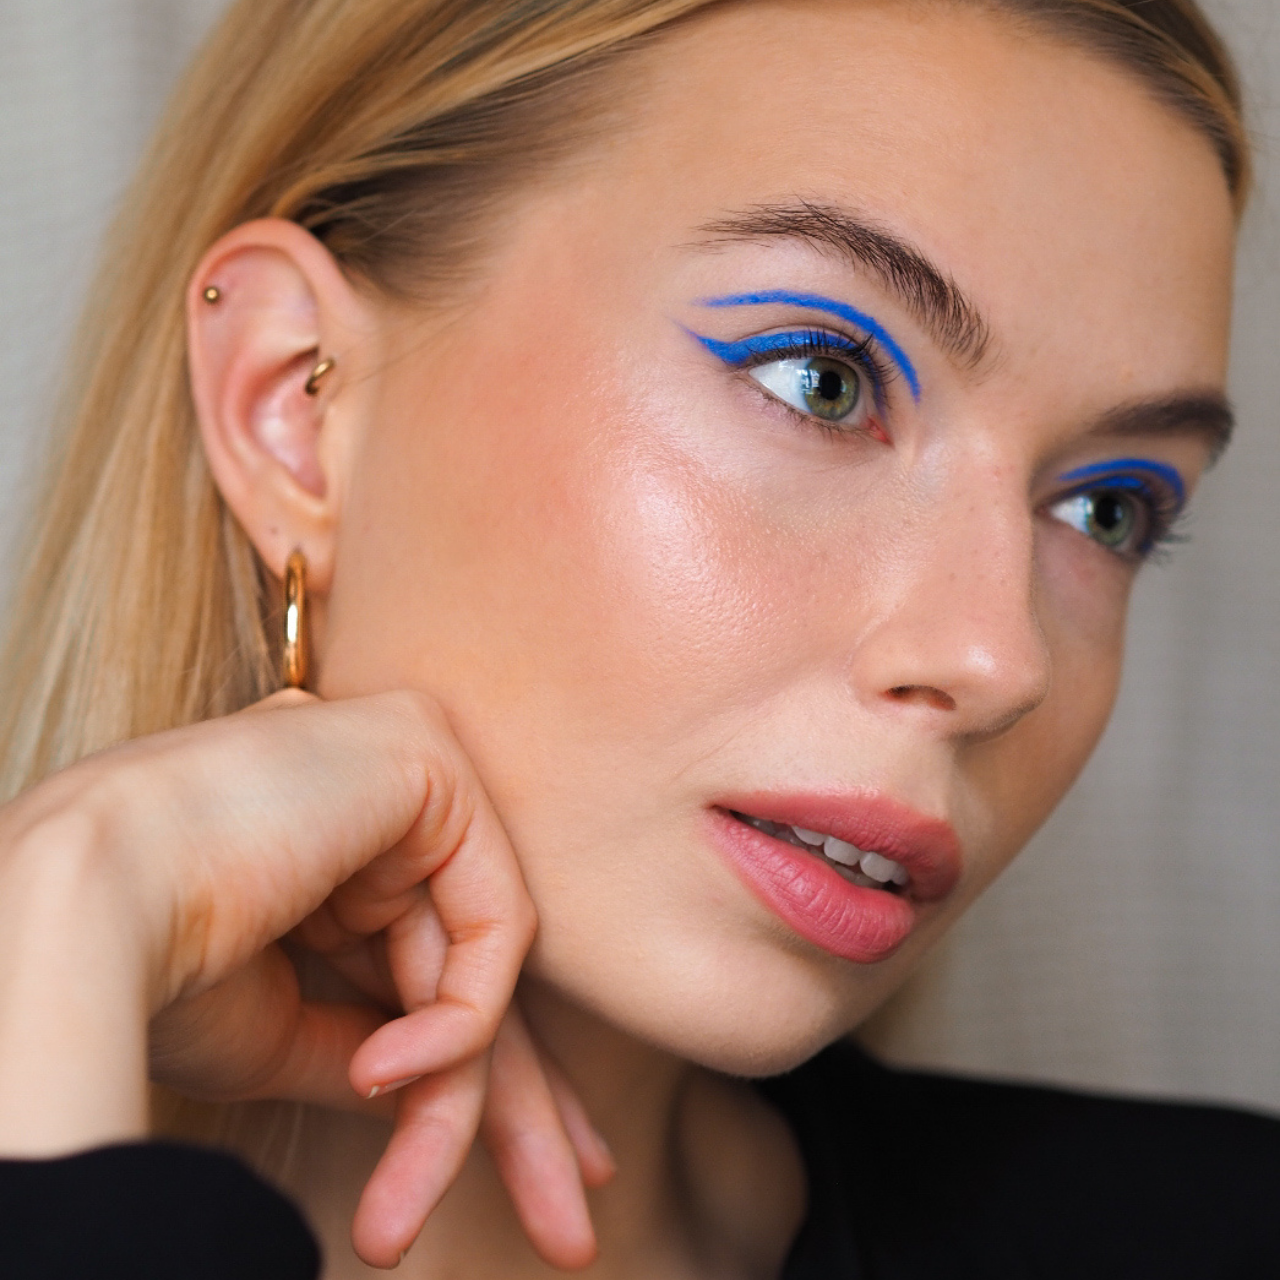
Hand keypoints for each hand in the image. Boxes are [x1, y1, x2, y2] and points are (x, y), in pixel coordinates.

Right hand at [0, 690, 610, 1267]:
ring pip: (479, 966)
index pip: (432, 964)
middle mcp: (380, 791)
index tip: (540, 1173)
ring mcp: (410, 763)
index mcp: (334, 839)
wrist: (76, 902)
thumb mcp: (282, 1029)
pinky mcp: (428, 756)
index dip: (476, 1074)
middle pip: (470, 970)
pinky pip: (488, 924)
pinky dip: (450, 1022)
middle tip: (566, 1228)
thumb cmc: (150, 963)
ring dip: (460, 1105)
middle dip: (512, 1108)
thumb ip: (373, 1046)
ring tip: (404, 1223)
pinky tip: (378, 1074)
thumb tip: (436, 1098)